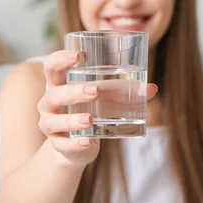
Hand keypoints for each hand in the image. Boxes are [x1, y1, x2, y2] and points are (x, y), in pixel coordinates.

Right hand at [37, 50, 157, 167]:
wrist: (76, 146)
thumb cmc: (89, 112)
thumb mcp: (104, 100)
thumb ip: (125, 93)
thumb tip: (152, 88)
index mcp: (58, 85)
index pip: (50, 66)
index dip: (60, 58)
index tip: (78, 55)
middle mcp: (49, 103)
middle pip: (53, 94)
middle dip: (73, 91)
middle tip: (96, 90)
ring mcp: (50, 125)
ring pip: (53, 121)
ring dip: (72, 119)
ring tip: (90, 118)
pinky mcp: (58, 145)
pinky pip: (63, 144)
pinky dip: (75, 143)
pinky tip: (88, 141)